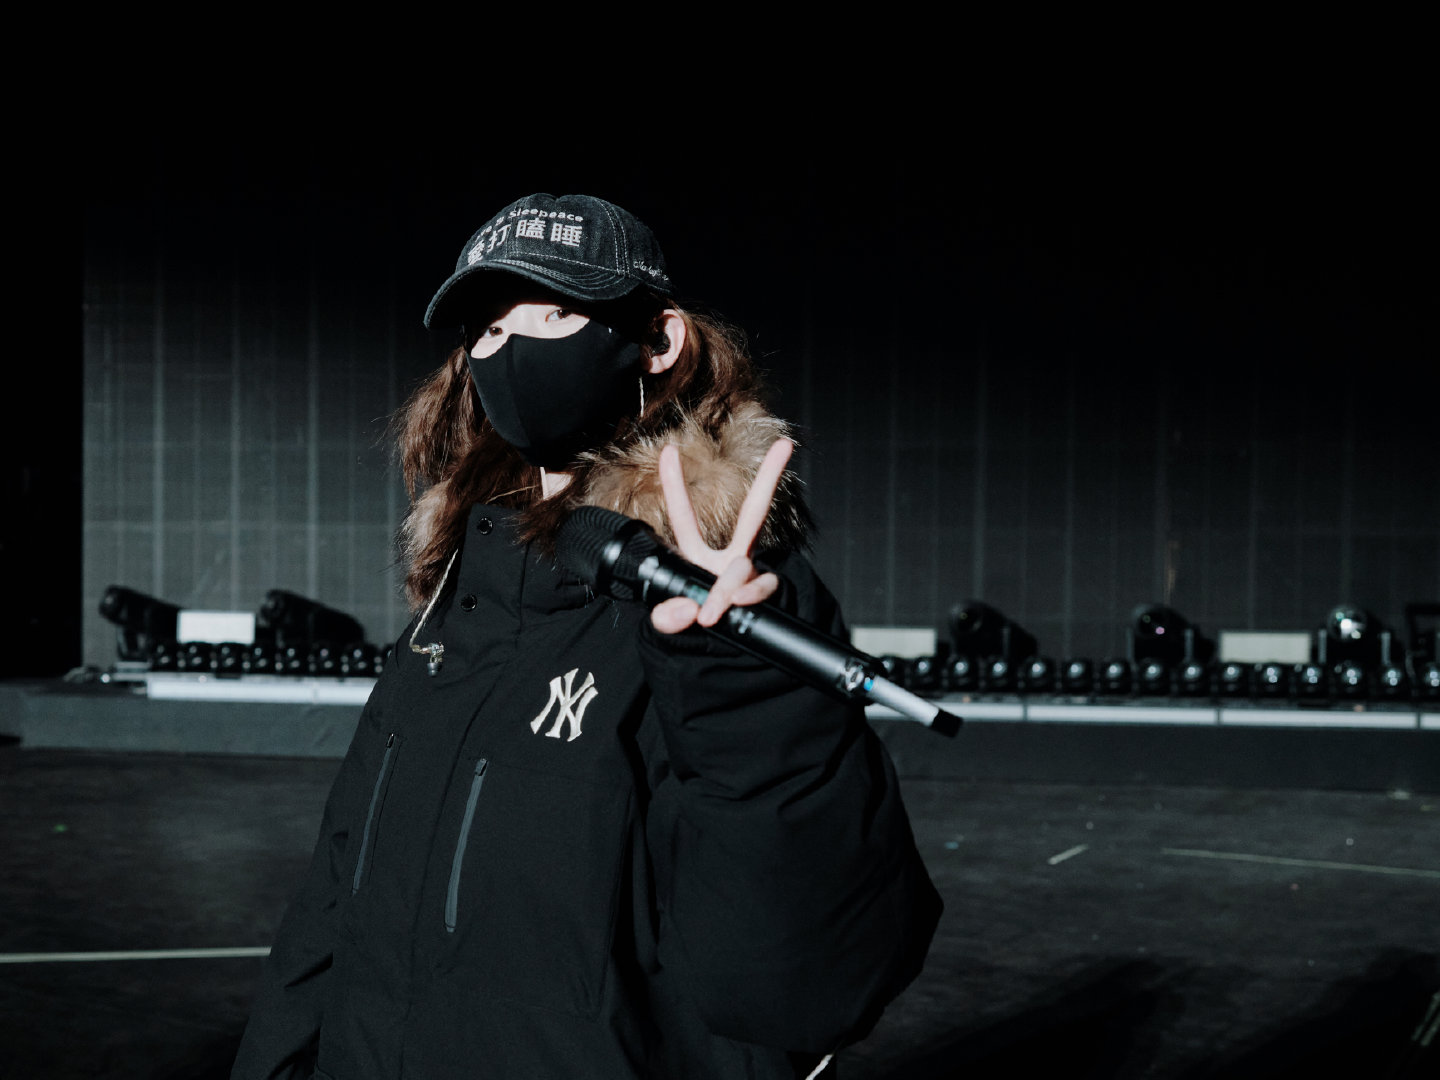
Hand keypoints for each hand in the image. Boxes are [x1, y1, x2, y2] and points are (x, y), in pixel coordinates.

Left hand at [650, 438, 793, 634]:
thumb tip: (688, 611)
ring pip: (745, 568)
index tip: (667, 449)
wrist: (725, 659)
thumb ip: (669, 619)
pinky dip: (749, 597)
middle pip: (754, 513)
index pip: (685, 519)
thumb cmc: (695, 630)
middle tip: (784, 447)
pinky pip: (763, 590)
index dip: (675, 485)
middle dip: (769, 479)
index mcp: (698, 558)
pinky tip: (739, 605)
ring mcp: (749, 576)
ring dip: (726, 589)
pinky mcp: (763, 596)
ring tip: (710, 613)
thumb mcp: (672, 626)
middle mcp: (729, 559)